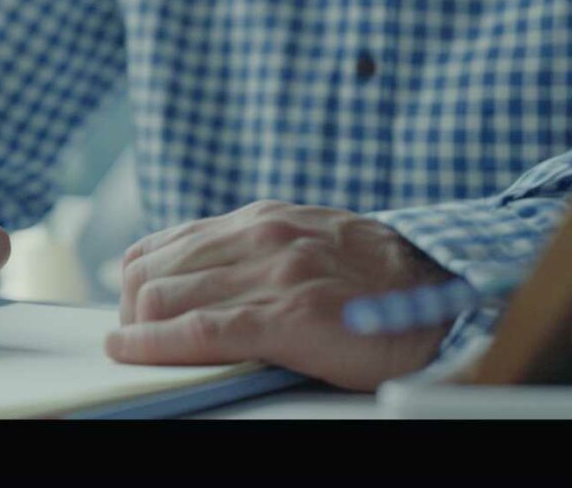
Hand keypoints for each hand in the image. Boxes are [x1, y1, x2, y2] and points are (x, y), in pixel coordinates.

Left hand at [106, 200, 456, 390]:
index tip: (131, 311)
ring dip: (138, 330)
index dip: (135, 283)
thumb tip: (197, 277)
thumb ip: (254, 252)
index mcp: (261, 220)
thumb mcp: (306, 242)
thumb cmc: (374, 277)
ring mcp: (273, 275)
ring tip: (138, 351)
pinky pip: (201, 331)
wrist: (441, 294)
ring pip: (164, 298)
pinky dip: (155, 345)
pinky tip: (131, 352)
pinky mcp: (289, 317)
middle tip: (136, 339)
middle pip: (151, 272)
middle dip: (130, 311)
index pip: (163, 245)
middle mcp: (260, 238)